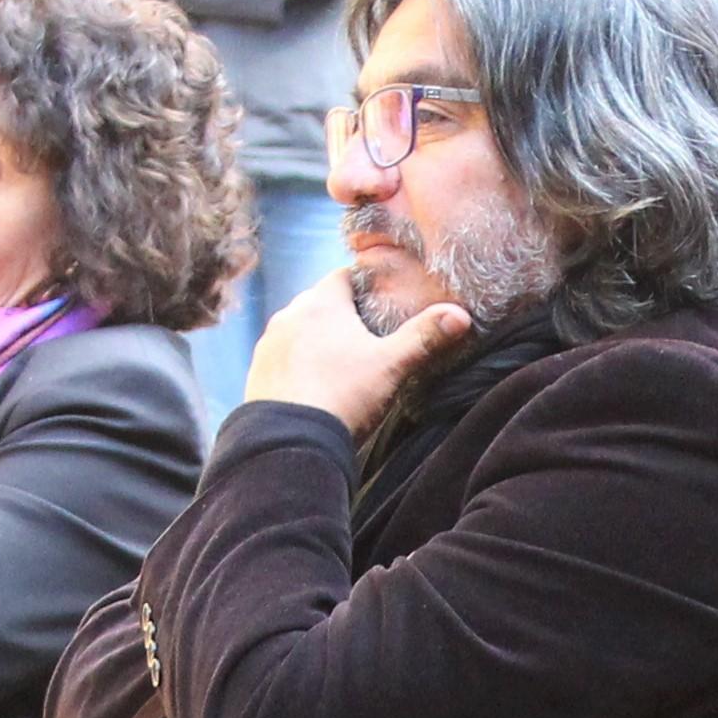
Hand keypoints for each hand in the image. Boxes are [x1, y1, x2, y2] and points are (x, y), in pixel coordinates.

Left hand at [240, 267, 476, 435]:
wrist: (291, 442)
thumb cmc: (344, 395)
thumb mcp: (391, 365)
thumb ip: (424, 337)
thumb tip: (461, 315)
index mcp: (322, 303)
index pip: (343, 276)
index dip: (363, 284)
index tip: (379, 297)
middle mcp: (289, 315)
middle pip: (319, 302)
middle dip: (340, 313)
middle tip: (365, 334)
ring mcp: (268, 344)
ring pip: (298, 330)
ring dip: (315, 339)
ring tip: (339, 362)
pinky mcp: (257, 372)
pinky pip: (282, 357)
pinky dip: (297, 363)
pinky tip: (313, 385)